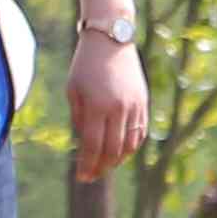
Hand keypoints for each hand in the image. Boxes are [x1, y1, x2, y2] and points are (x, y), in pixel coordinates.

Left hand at [67, 32, 149, 183]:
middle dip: (101, 167)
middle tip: (92, 176)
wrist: (111, 39)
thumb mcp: (73, 90)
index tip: (82, 178)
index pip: (93, 146)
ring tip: (106, 165)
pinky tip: (121, 151)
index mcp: (97, 106)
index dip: (87, 165)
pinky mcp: (143, 102)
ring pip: (129, 144)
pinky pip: (140, 132)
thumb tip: (85, 142)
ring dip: (118, 159)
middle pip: (112, 150)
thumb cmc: (85, 64)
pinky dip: (131, 146)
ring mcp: (134, 106)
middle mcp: (118, 109)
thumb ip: (78, 118)